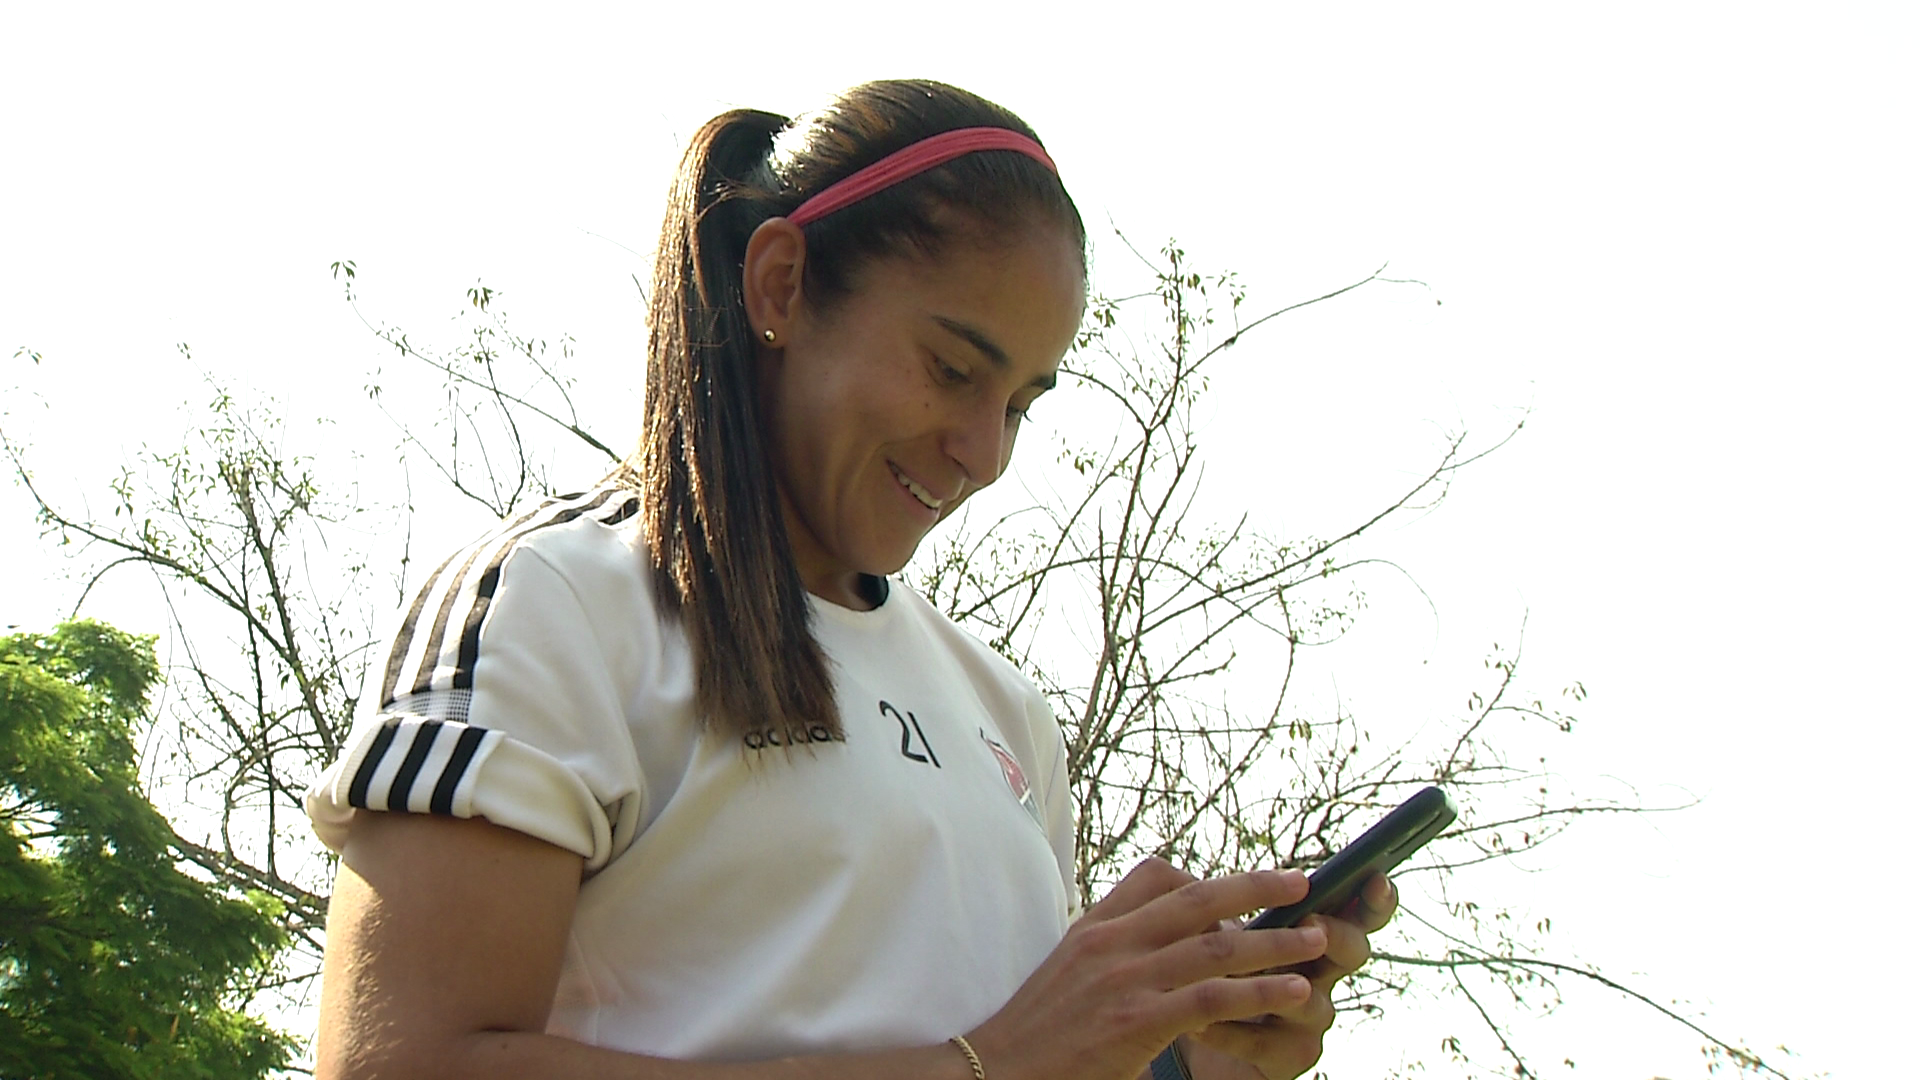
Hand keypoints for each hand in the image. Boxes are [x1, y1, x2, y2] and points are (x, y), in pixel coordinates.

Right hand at [966, 858, 1329, 1079]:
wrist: (995, 1072)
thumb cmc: (1038, 1035)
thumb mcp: (1069, 973)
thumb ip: (1114, 954)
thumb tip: (1162, 951)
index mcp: (1094, 926)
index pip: (1155, 875)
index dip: (1205, 877)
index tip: (1240, 890)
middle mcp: (1110, 941)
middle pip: (1197, 897)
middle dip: (1257, 886)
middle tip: (1303, 883)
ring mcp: (1123, 979)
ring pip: (1216, 946)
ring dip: (1275, 941)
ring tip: (1318, 940)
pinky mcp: (1136, 1021)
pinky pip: (1212, 997)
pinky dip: (1260, 991)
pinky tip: (1293, 992)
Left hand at [1179, 872, 1399, 1079]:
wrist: (1199, 1034)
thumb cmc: (1218, 972)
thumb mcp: (1223, 935)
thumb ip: (1226, 910)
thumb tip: (1203, 888)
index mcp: (1312, 937)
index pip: (1355, 913)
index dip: (1373, 899)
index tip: (1376, 877)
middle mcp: (1322, 976)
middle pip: (1352, 951)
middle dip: (1338, 935)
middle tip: (1314, 925)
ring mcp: (1311, 1020)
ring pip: (1309, 1002)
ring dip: (1272, 986)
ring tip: (1238, 974)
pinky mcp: (1289, 1058)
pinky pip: (1264, 1043)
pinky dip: (1230, 1031)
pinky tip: (1199, 1023)